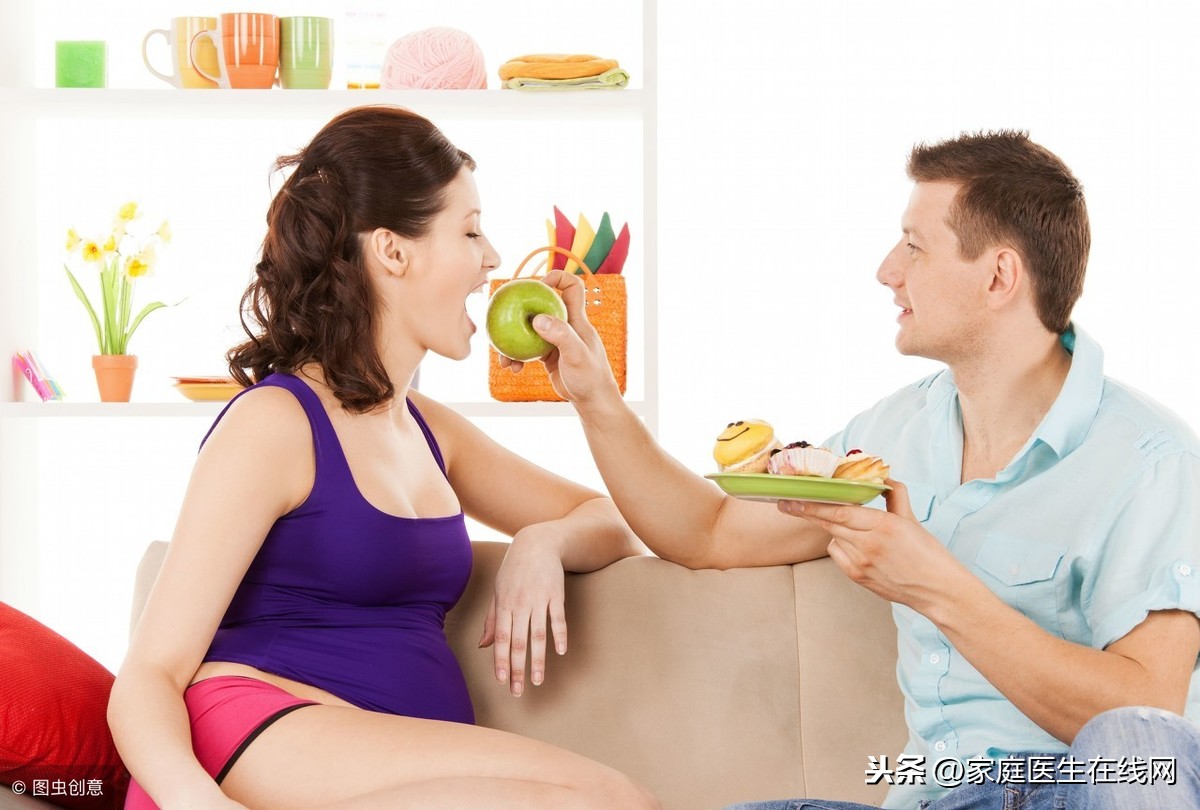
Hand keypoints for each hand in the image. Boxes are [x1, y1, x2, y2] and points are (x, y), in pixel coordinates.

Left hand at [478, 527, 567, 695]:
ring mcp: (539, 599)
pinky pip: (557, 618)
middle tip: (517, 691)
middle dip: (517, 669)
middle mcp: (520, 604)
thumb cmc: (514, 569)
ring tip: (538, 680)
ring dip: (538, 660)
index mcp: (504, 605)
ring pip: (538, 635)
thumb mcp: (498, 591)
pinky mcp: (556, 594)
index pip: (500, 638)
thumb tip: (483, 646)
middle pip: (518, 642)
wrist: (537, 543)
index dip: (500, 661)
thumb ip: (491, 620)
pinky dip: (560, 635)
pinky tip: (560, 652)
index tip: (501, 681)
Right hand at [497, 270, 620, 407]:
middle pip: (542, 304)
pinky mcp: (548, 355)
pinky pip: (527, 348)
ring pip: (529, 329)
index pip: (572, 286)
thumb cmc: (590, 377)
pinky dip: (517, 355)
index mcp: (576, 319)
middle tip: (504, 313)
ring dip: (513, 337)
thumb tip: (537, 318)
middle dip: (522, 305)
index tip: (539, 284)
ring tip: (502, 356)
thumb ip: (560, 336)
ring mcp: (555, 340)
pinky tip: (511, 367)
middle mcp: (565, 325)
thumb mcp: (576, 355)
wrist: (592, 401)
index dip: (558, 277)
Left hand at [776, 479, 968, 614]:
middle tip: (786, 504)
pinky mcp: (857, 577)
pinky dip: (841, 546)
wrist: (936, 589)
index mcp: (883, 525)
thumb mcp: (911, 519)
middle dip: (806, 512)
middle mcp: (868, 545)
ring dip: (834, 529)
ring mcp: (861, 563)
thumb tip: (884, 479)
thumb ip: (895, 496)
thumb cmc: (927, 554)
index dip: (813, 504)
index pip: (840, 511)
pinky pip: (837, 554)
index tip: (793, 498)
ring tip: (852, 530)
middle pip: (828, 524)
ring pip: (833, 538)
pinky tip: (856, 547)